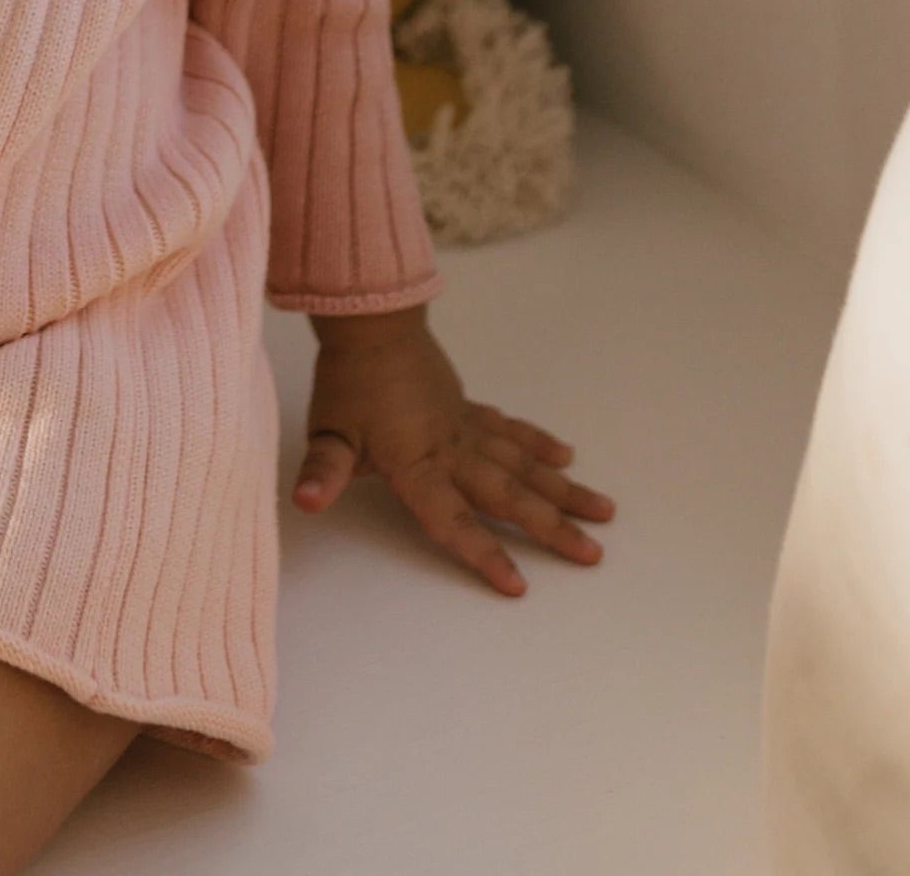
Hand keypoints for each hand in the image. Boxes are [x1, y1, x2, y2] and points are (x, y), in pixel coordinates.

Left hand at [293, 312, 616, 595]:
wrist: (372, 323)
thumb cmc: (348, 380)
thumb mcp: (328, 430)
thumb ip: (322, 471)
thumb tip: (305, 503)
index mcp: (418, 466)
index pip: (452, 520)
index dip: (482, 553)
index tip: (517, 585)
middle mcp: (453, 451)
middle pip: (507, 496)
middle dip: (551, 528)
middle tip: (593, 555)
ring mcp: (465, 427)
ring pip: (522, 463)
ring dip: (562, 489)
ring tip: (604, 512)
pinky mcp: (466, 406)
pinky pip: (510, 429)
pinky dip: (538, 443)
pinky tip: (565, 456)